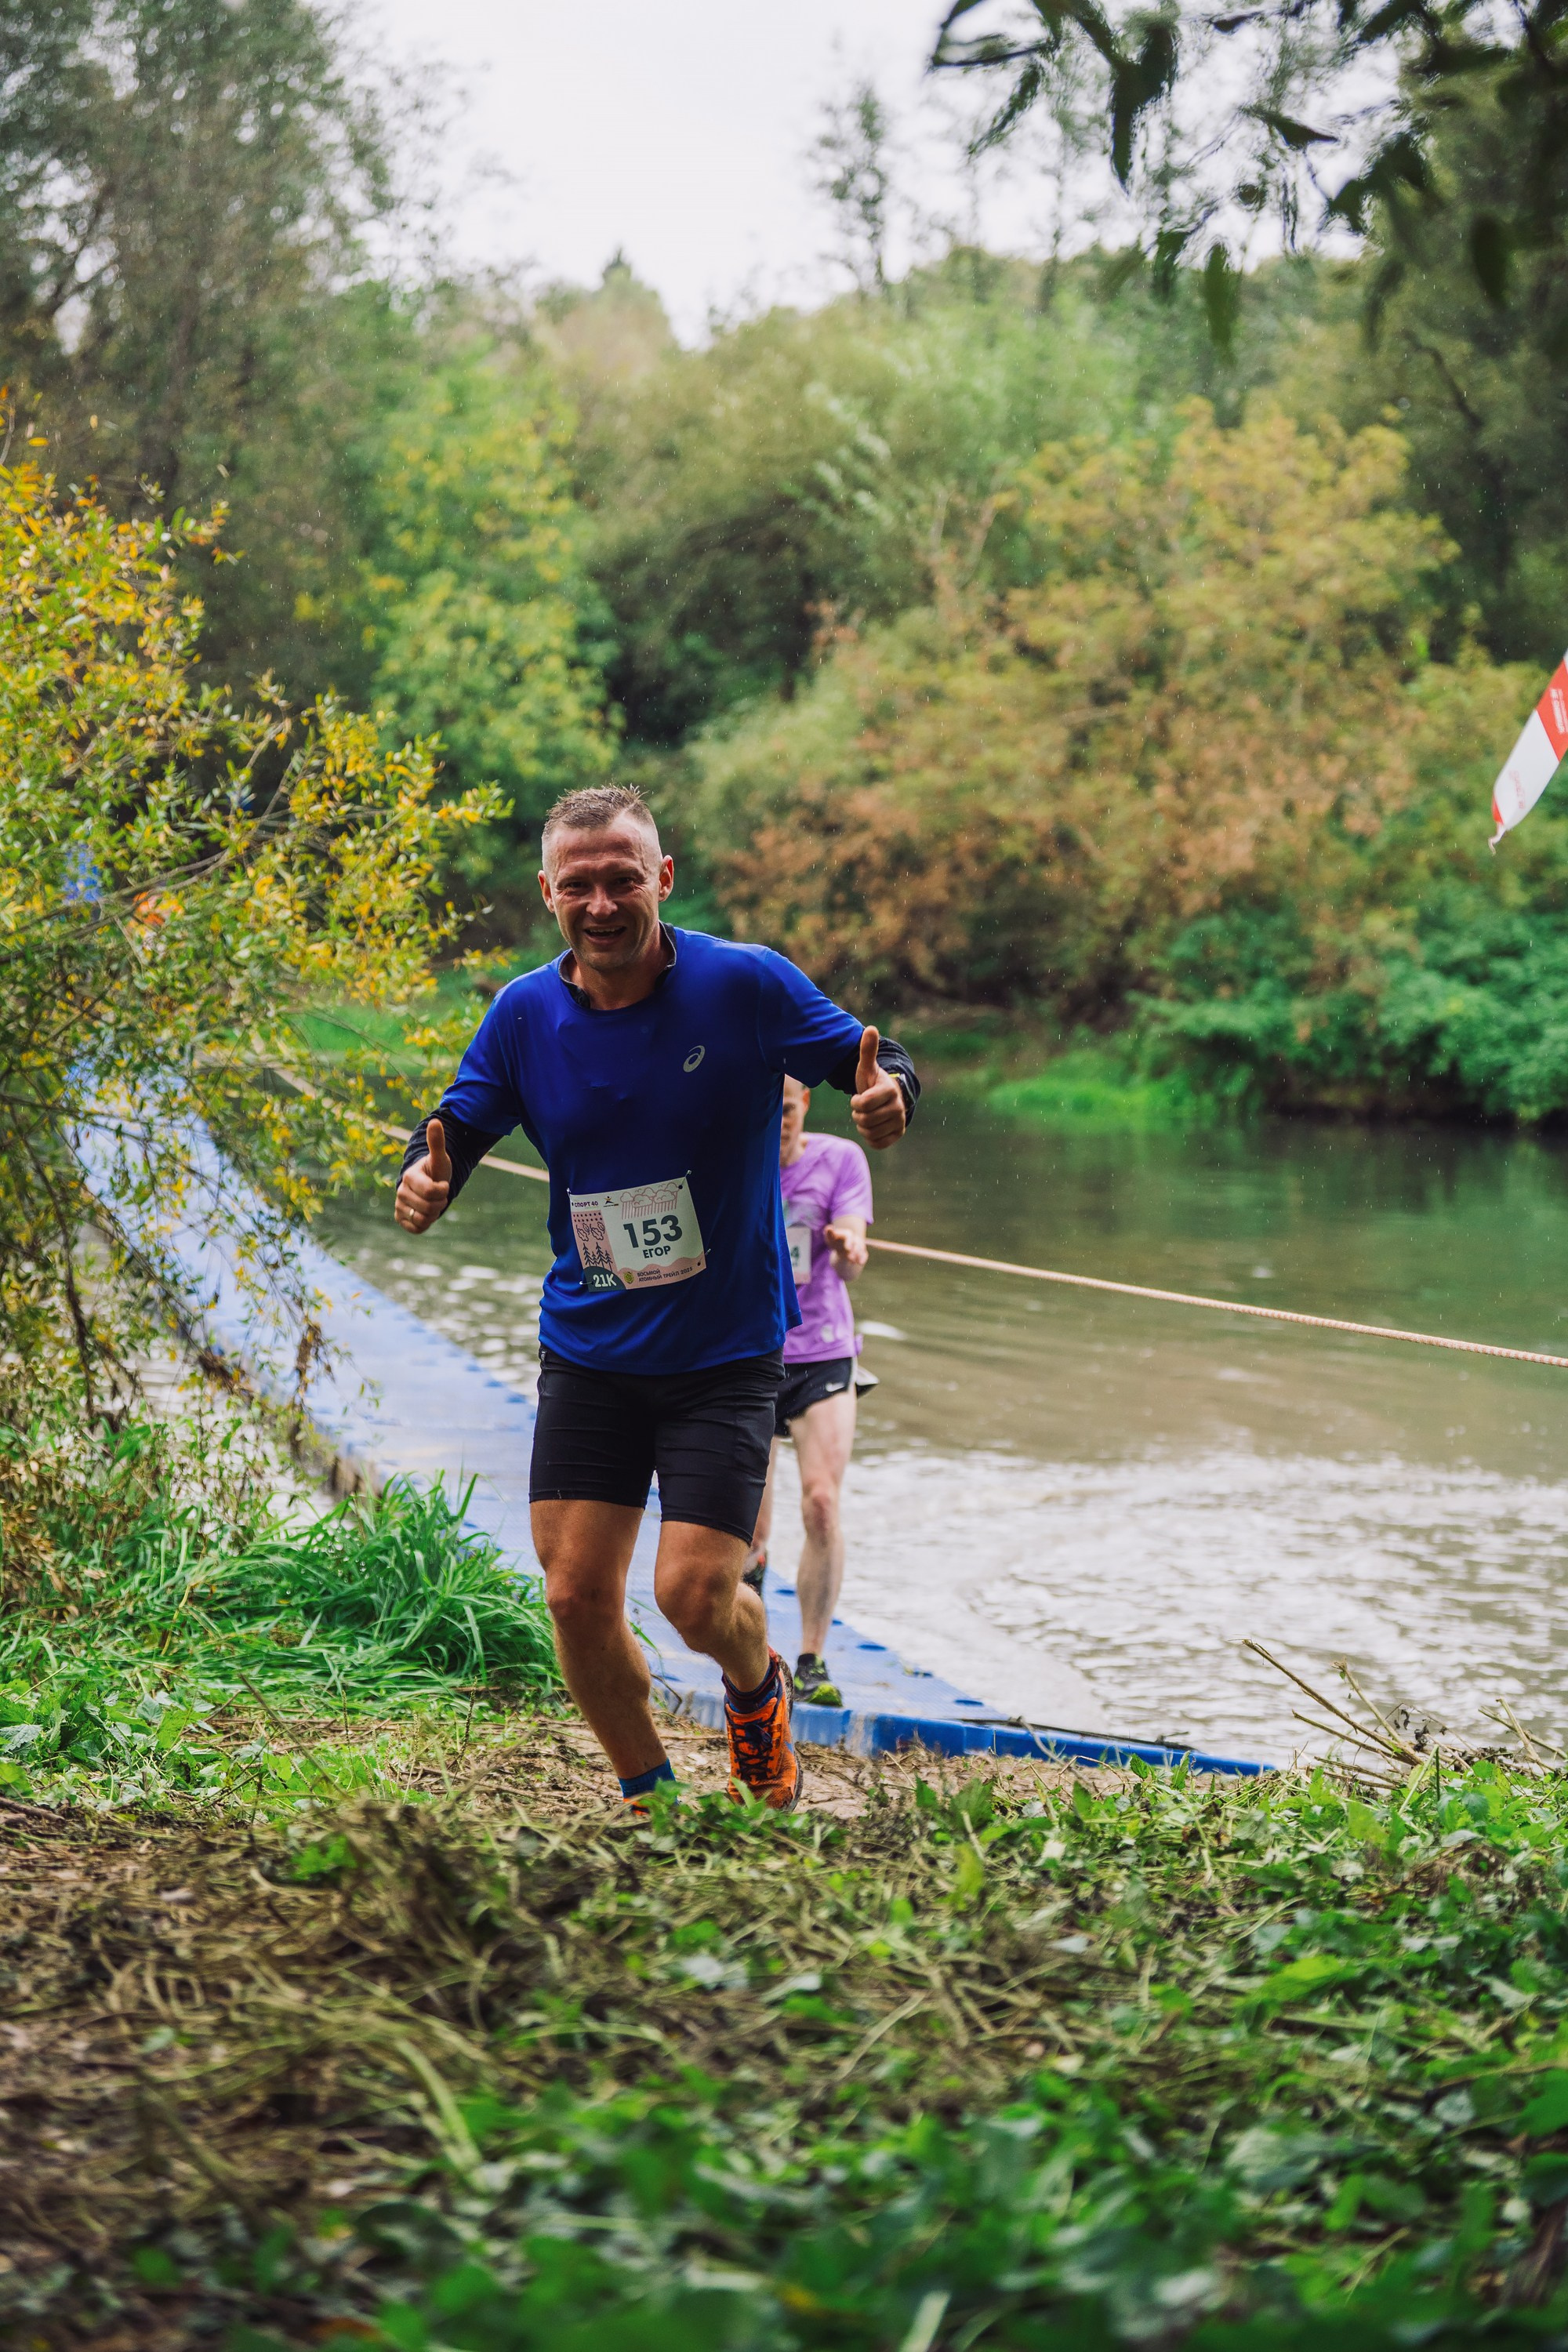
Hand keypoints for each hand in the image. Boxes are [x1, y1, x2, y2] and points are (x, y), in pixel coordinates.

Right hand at [394, 1116, 450, 1232]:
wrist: (427, 1183)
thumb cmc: (435, 1170)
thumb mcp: (440, 1157)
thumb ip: (437, 1142)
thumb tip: (436, 1121)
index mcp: (409, 1177)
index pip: (432, 1191)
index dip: (443, 1190)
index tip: (443, 1184)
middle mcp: (400, 1192)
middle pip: (429, 1207)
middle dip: (440, 1202)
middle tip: (438, 1194)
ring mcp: (399, 1206)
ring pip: (423, 1219)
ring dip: (434, 1213)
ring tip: (432, 1202)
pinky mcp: (400, 1218)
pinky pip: (416, 1228)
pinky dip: (425, 1223)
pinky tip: (425, 1212)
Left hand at [823, 1219, 868, 1275]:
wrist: (841, 1248)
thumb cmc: (834, 1242)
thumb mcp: (830, 1238)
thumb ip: (829, 1233)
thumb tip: (828, 1228)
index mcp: (847, 1234)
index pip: (849, 1235)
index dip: (849, 1242)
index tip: (847, 1248)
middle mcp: (854, 1238)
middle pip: (857, 1243)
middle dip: (855, 1250)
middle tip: (850, 1258)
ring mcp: (859, 1245)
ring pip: (861, 1249)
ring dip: (858, 1255)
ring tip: (852, 1262)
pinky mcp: (862, 1252)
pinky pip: (864, 1254)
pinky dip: (863, 1258)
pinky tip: (860, 1263)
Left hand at [849, 1025, 904, 1149]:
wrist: (888, 1097)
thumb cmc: (873, 1082)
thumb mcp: (867, 1067)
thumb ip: (867, 1050)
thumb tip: (870, 1028)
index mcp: (889, 1091)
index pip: (863, 1104)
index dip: (855, 1102)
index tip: (859, 1096)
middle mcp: (898, 1107)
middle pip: (865, 1120)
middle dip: (858, 1114)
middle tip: (863, 1107)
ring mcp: (900, 1122)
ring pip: (869, 1132)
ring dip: (863, 1125)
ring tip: (868, 1115)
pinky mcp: (899, 1134)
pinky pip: (877, 1143)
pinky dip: (870, 1137)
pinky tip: (873, 1126)